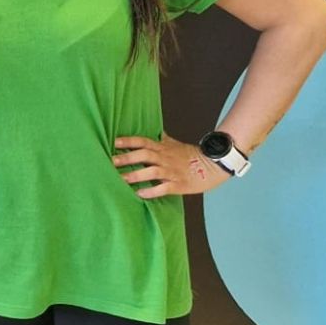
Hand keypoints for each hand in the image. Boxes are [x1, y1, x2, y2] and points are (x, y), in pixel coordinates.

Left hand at [112, 134, 232, 199]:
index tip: (113, 142)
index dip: (129, 141)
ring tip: (121, 179)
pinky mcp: (179, 184)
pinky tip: (140, 194)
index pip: (143, 141)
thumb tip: (153, 130)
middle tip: (111, 161)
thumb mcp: (174, 144)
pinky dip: (152, 191)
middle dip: (128, 158)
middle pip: (145, 155)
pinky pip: (164, 188)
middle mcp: (165, 158)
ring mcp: (172, 171)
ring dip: (136, 175)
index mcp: (163, 148)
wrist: (214, 165)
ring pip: (152, 172)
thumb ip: (161, 139)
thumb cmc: (191, 155)